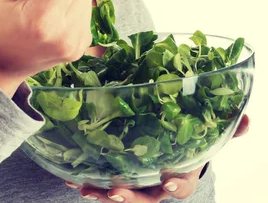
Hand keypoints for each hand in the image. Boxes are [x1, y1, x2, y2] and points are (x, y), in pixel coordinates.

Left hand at [65, 113, 249, 200]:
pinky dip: (89, 179)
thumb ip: (226, 128)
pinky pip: (103, 181)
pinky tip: (70, 175)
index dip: (176, 185)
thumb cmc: (190, 142)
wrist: (173, 150)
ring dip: (102, 193)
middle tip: (115, 192)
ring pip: (120, 193)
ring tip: (85, 188)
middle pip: (144, 197)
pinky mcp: (119, 174)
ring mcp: (136, 182)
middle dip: (129, 197)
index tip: (167, 182)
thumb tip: (246, 121)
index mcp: (180, 174)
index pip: (181, 186)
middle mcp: (156, 184)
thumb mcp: (207, 135)